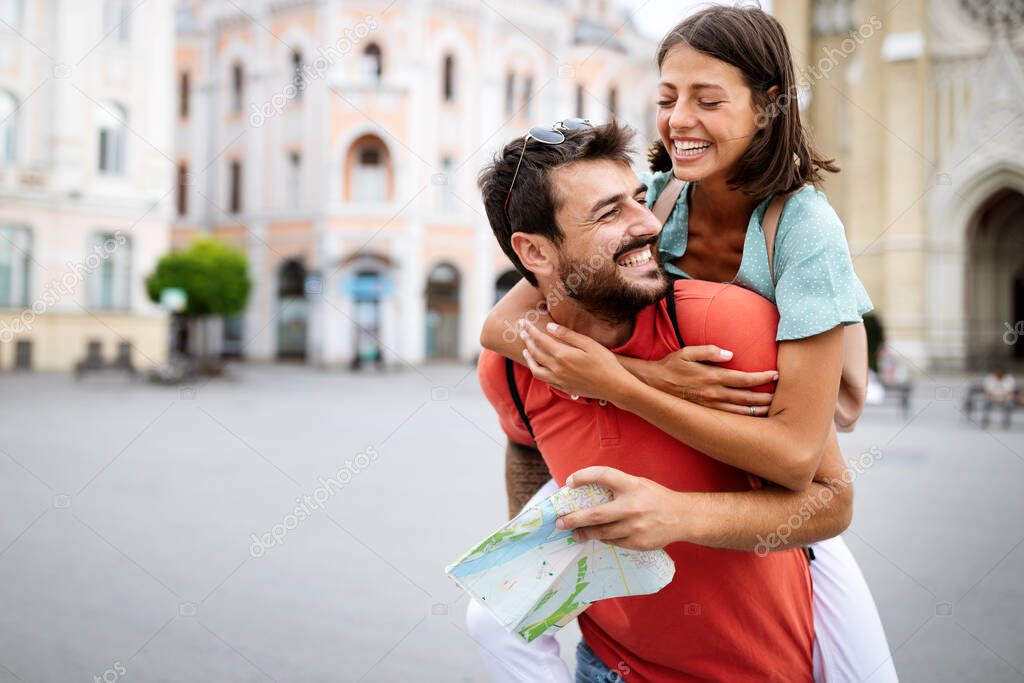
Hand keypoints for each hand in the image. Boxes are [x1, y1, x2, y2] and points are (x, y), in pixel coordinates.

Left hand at [519, 320, 637, 401]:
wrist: (614, 386)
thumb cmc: (605, 362)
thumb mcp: (588, 344)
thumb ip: (568, 335)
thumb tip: (550, 327)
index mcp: (562, 355)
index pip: (540, 340)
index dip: (530, 330)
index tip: (523, 322)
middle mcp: (557, 369)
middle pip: (535, 353)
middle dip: (526, 340)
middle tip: (521, 331)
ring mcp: (559, 380)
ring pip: (536, 369)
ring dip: (528, 358)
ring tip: (525, 349)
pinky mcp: (564, 388)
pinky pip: (544, 379)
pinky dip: (537, 370)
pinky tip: (539, 365)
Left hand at [554, 466, 689, 550]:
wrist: (683, 517)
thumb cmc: (656, 498)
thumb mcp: (638, 484)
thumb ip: (617, 487)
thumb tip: (588, 492)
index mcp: (632, 485)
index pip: (603, 475)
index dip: (584, 476)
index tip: (570, 482)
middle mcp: (632, 506)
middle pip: (594, 514)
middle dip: (573, 519)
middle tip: (560, 522)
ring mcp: (634, 527)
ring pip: (601, 533)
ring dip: (584, 533)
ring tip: (574, 533)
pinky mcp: (637, 543)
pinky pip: (613, 542)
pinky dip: (603, 539)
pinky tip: (597, 537)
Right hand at [647, 346, 777, 415]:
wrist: (652, 385)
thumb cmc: (671, 365)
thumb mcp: (687, 352)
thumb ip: (710, 351)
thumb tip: (730, 354)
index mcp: (712, 376)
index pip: (744, 379)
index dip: (762, 377)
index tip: (775, 374)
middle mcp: (713, 393)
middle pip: (746, 398)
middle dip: (765, 397)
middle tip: (781, 395)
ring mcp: (710, 406)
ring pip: (740, 411)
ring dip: (757, 410)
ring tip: (771, 409)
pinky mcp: (705, 413)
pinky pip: (728, 418)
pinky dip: (742, 418)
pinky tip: (750, 417)